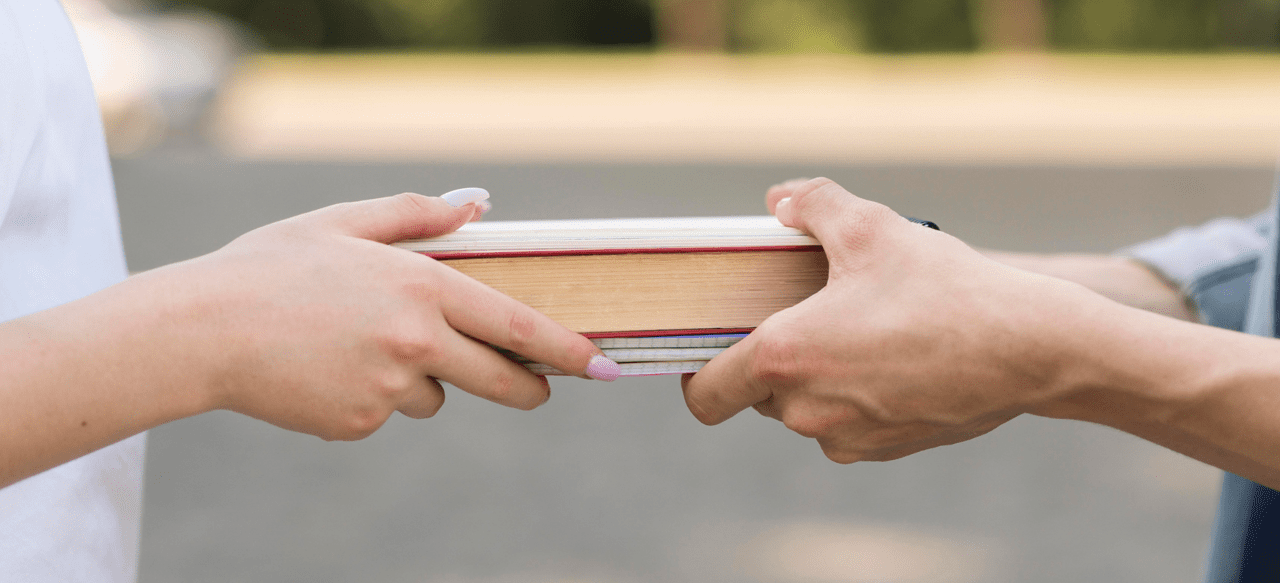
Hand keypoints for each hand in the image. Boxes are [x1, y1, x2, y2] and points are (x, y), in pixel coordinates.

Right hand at [134, 192, 609, 440]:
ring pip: (436, 395)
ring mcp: (388, 388)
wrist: (200, 330)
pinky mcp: (359, 422)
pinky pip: (387, 412)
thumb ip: (419, 213)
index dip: (567, 349)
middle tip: (537, 389)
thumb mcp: (344, 223)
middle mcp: (416, 341)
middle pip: (502, 380)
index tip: (601, 363)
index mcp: (422, 286)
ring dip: (422, 380)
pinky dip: (373, 396)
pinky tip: (329, 369)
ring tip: (358, 345)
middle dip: (529, 388)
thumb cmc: (272, 266)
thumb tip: (479, 205)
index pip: (517, 326)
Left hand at [681, 178, 1092, 462]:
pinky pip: (845, 424)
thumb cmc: (945, 287)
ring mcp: (846, 438)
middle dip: (775, 356)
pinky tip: (894, 356)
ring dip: (818, 375)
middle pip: (758, 392)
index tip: (712, 346)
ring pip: (804, 408)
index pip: (704, 394)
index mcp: (784, 359)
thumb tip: (777, 202)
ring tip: (861, 329)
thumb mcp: (871, 226)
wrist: (1031, 349)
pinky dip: (855, 395)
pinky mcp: (884, 450)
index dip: (697, 372)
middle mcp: (806, 412)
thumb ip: (810, 204)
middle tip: (810, 311)